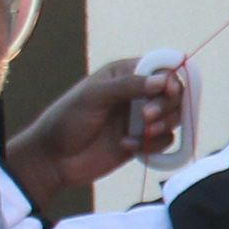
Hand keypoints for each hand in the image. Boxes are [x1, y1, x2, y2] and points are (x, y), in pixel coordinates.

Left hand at [0, 57, 190, 204]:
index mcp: (125, 74)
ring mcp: (140, 118)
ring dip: (164, 124)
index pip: (162, 68)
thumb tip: (164, 80)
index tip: (168, 91)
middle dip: (166, 105)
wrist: (54, 159)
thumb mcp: (94, 97)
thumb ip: (129, 86)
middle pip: (174, 93)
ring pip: (174, 117)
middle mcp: (137, 94)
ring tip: (144, 132)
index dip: (171, 79)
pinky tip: (127, 146)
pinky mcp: (142, 141)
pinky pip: (165, 141)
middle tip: (147, 117)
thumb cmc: (67, 120)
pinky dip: (153, 145)